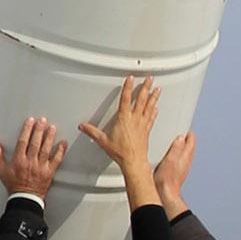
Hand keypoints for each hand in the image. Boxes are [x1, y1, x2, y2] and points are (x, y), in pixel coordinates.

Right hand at [0, 114, 62, 200]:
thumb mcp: (1, 171)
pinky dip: (60, 151)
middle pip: (35, 143)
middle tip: (42, 120)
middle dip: (39, 130)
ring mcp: (41, 166)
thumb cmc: (14, 185)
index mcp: (19, 160)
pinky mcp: (49, 171)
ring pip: (46, 149)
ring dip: (49, 137)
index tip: (30, 121)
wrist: (25, 198)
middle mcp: (30, 162)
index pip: (23, 141)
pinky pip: (56, 159)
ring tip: (52, 128)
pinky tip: (63, 143)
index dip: (27, 130)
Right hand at [78, 70, 162, 188]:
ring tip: (157, 89)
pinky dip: (154, 111)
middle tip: (150, 78)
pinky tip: (156, 107)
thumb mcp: (103, 141)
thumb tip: (83, 127)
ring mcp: (142, 124)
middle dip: (146, 87)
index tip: (131, 78)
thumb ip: (92, 132)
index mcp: (124, 119)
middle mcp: (135, 119)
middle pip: (141, 99)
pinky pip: (151, 118)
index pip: (126, 99)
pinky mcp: (146, 131)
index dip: (128, 87)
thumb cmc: (120, 152)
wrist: (133, 161)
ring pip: (149, 107)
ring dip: (153, 97)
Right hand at [155, 130, 194, 214]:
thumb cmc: (167, 179)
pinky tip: (169, 157)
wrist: (166, 194)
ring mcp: (182, 168)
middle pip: (189, 146)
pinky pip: (179, 160)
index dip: (188, 132)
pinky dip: (176, 155)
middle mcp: (186, 162)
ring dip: (181, 147)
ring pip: (185, 154)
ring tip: (175, 142)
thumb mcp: (170, 159)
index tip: (185, 127)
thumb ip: (176, 148)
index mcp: (185, 156)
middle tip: (181, 133)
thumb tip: (181, 138)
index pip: (191, 140)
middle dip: (186, 139)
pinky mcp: (177, 172)